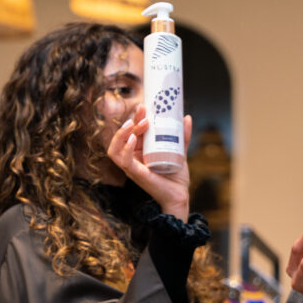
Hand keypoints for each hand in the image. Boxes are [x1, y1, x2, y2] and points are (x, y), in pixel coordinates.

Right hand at [107, 104, 193, 220]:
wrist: (180, 195)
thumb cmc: (177, 177)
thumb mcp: (179, 151)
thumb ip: (182, 137)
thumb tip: (187, 118)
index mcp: (138, 152)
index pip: (131, 132)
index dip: (135, 118)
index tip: (145, 107)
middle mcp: (131, 158)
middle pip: (123, 137)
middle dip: (131, 122)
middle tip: (144, 112)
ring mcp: (131, 166)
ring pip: (115, 147)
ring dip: (122, 133)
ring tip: (134, 123)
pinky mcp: (135, 174)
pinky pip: (122, 160)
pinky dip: (125, 148)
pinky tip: (133, 139)